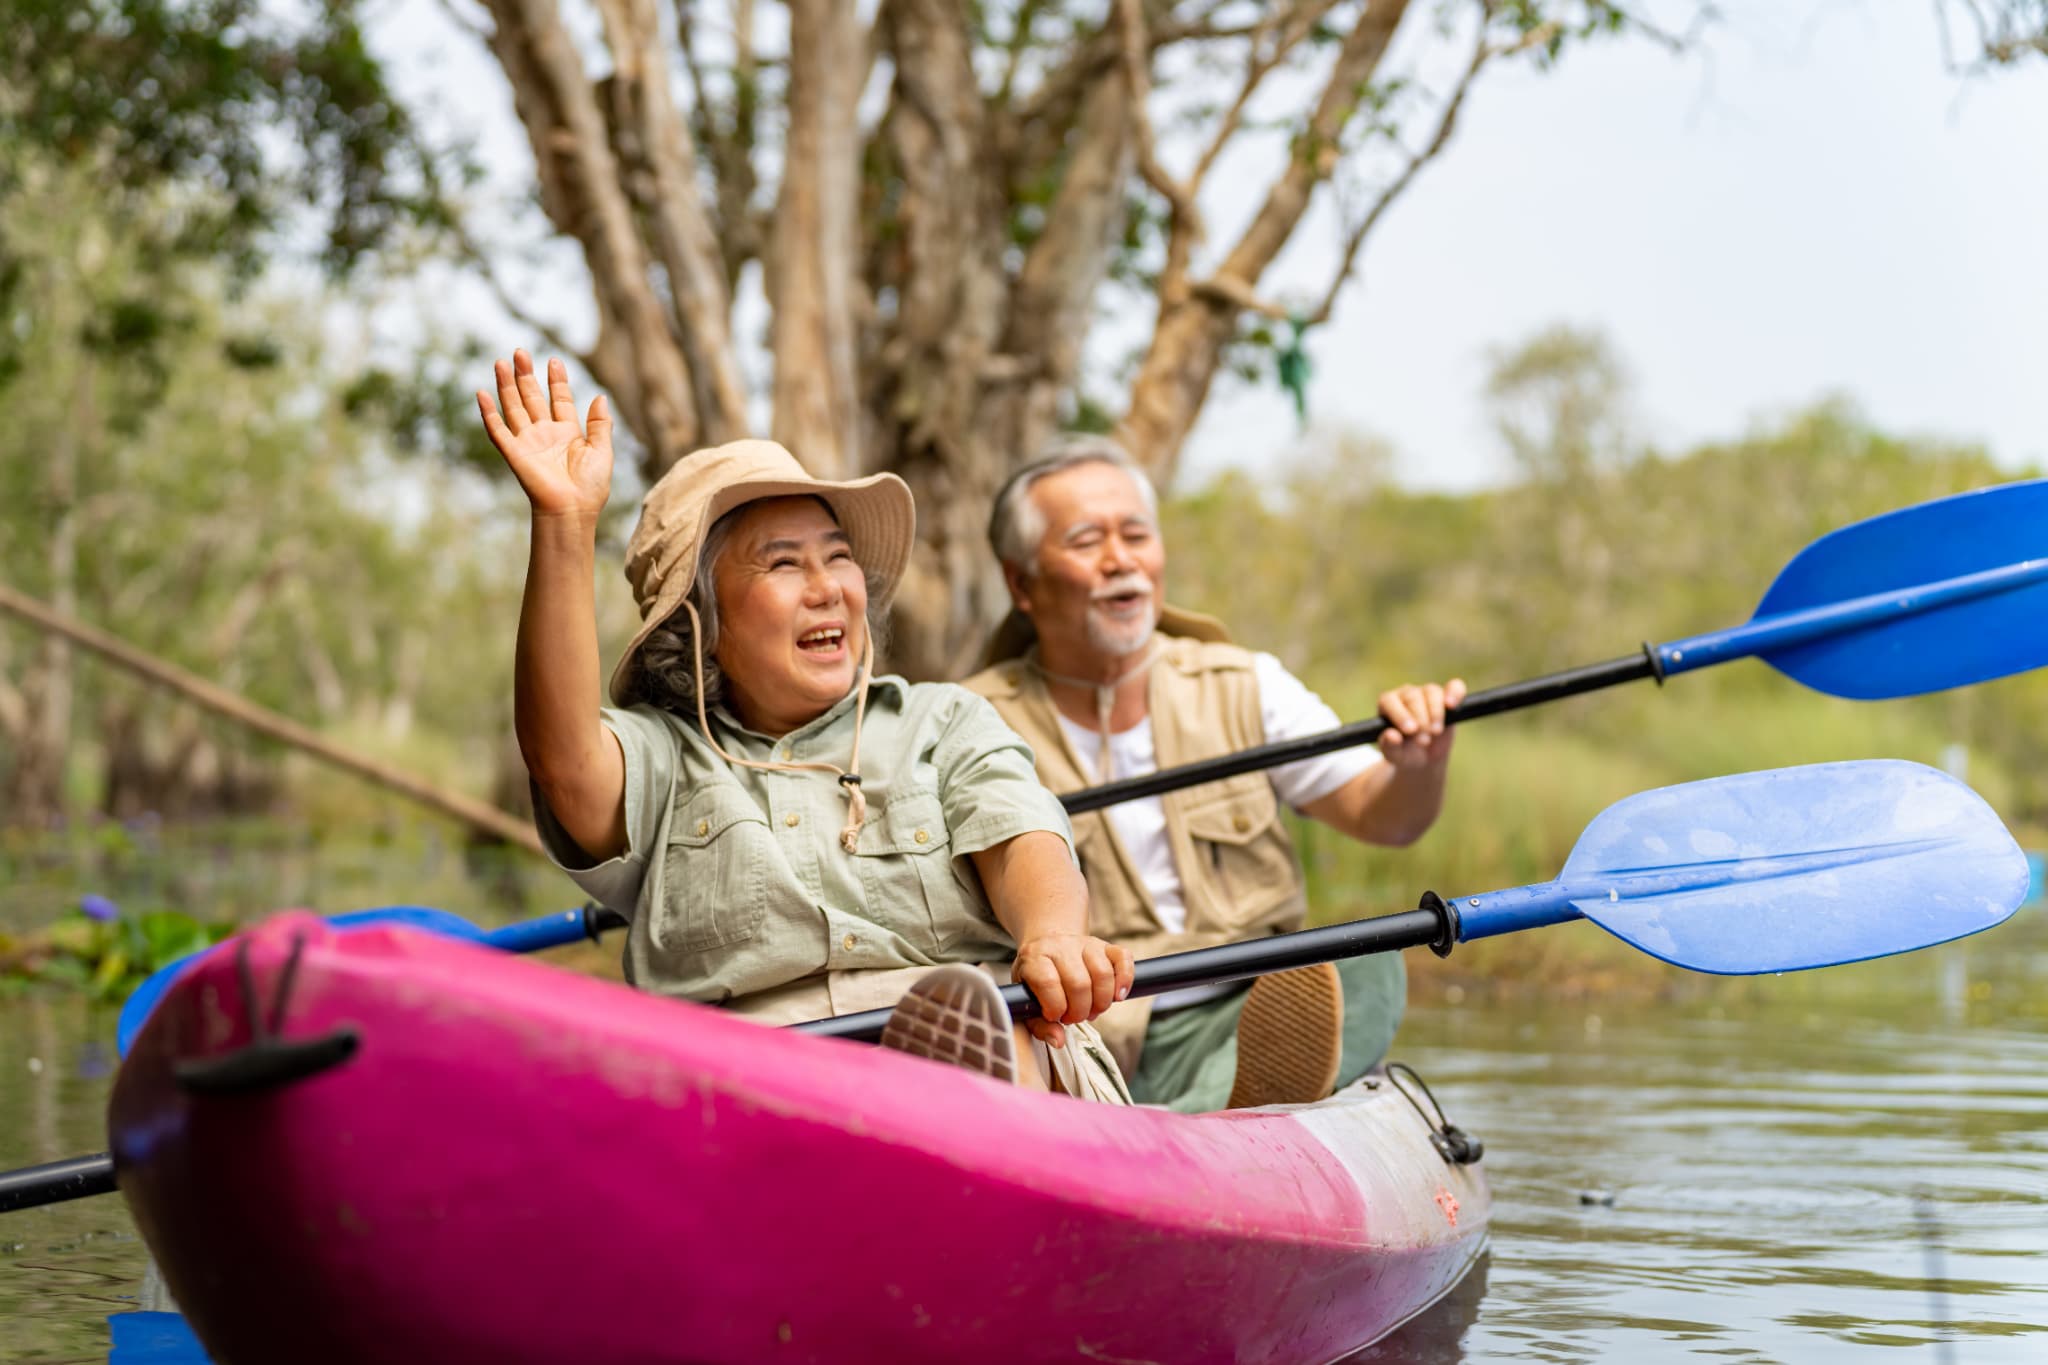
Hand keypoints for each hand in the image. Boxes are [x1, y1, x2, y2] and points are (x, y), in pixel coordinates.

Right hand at [476, 349, 612, 521]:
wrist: (573, 510)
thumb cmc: (591, 487)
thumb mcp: (602, 451)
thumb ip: (600, 424)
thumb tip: (601, 396)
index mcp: (568, 433)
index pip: (560, 400)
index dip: (557, 381)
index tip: (554, 360)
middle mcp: (545, 434)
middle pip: (532, 398)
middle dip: (526, 375)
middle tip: (520, 351)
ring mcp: (528, 442)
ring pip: (513, 407)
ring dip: (506, 385)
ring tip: (501, 362)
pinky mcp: (514, 453)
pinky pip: (497, 430)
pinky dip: (489, 413)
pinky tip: (481, 394)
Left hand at [1011, 931, 1134, 1048]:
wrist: (1047, 947)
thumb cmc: (1036, 980)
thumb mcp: (1027, 1001)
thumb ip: (1039, 1025)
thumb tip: (1058, 1040)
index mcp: (1035, 958)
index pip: (1048, 982)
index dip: (1055, 1007)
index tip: (1055, 1016)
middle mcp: (1060, 946)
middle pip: (1079, 983)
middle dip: (1080, 1011)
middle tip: (1074, 1017)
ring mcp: (1085, 943)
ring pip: (1103, 973)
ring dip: (1101, 1002)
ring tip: (1092, 1010)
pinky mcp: (1106, 946)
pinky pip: (1123, 959)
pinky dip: (1125, 980)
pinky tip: (1117, 997)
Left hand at [1377, 677, 1465, 769]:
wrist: (1425, 758)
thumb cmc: (1405, 753)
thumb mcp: (1395, 755)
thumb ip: (1389, 747)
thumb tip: (1391, 735)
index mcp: (1387, 704)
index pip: (1390, 701)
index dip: (1400, 714)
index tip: (1410, 730)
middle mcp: (1406, 694)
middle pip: (1413, 698)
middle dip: (1420, 720)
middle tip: (1423, 741)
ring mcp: (1427, 692)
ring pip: (1432, 692)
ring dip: (1436, 713)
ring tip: (1436, 732)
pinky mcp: (1448, 696)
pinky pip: (1454, 687)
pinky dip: (1455, 693)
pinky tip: (1452, 706)